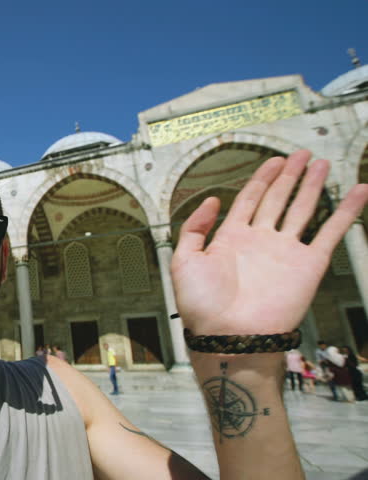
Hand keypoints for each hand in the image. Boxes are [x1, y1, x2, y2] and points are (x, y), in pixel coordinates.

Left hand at [171, 150, 367, 335]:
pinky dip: (346, 212)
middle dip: (289, 176)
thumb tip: (212, 200)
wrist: (229, 336)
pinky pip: (331, 232)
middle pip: (278, 199)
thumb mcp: (184, 260)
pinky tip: (357, 192)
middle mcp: (260, 242)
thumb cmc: (202, 307)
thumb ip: (193, 227)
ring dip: (313, 186)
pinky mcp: (307, 265)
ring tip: (321, 164)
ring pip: (303, 210)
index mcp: (231, 239)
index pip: (250, 199)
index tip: (273, 161)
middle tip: (301, 155)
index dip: (262, 179)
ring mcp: (285, 252)